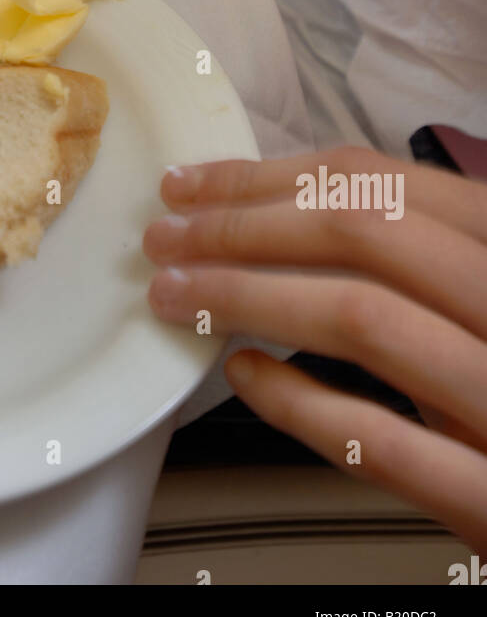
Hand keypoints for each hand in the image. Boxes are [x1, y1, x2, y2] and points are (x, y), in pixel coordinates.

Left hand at [144, 149, 486, 550]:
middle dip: (243, 225)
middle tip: (162, 236)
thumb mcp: (481, 293)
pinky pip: (382, 440)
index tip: (192, 184)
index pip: (383, 184)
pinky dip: (299, 403)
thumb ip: (425, 257)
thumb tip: (289, 213)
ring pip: (364, 319)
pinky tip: (244, 377)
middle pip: (363, 234)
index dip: (271, 176)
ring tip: (175, 295)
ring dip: (249, 296)